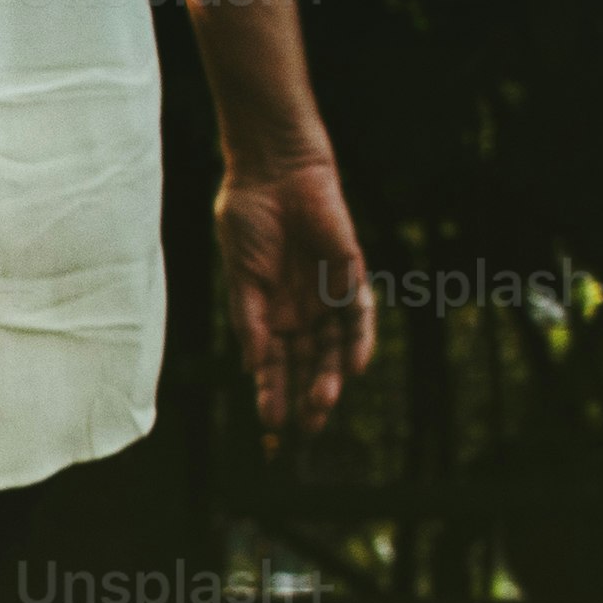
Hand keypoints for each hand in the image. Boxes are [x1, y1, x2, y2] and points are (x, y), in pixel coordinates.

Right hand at [216, 156, 376, 442]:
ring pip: (334, 345)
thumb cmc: (247, 220)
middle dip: (306, 394)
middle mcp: (300, 308)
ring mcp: (326, 293)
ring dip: (329, 376)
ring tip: (323, 404)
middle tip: (306, 429)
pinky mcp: (350, 272)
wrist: (272, 173)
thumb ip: (251, 323)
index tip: (271, 424)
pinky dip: (359, 340)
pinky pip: (359, 313)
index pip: (275, 363)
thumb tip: (252, 368)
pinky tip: (354, 368)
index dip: (273, 392)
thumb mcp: (242, 280)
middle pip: (308, 362)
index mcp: (269, 311)